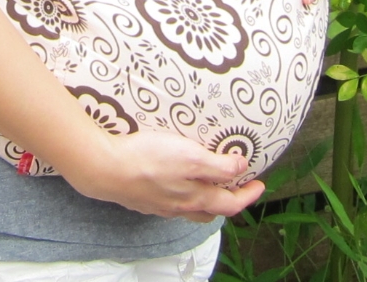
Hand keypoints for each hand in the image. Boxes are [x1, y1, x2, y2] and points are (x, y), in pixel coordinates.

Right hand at [62, 127, 264, 218]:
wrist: (106, 169)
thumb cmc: (148, 160)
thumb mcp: (190, 156)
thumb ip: (217, 165)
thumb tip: (241, 168)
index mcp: (196, 197)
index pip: (231, 204)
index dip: (248, 196)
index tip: (260, 185)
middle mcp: (180, 207)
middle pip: (212, 210)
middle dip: (229, 200)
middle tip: (238, 185)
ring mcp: (161, 205)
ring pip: (192, 209)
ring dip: (206, 199)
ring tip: (210, 184)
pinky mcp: (144, 199)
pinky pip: (172, 203)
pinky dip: (184, 196)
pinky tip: (177, 183)